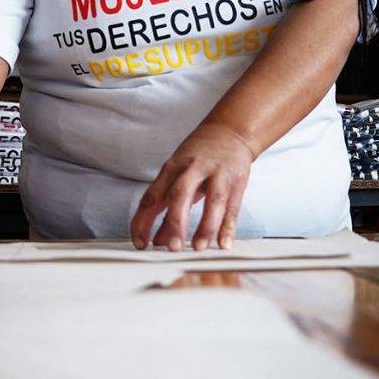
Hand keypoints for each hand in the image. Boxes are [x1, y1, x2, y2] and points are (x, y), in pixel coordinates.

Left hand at [129, 123, 254, 251]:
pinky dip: (229, 226)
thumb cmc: (197, 158)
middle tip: (172, 248)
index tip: (141, 244)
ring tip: (199, 248)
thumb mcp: (176, 177)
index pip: (151, 196)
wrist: (229, 131)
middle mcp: (192, 169)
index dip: (143, 221)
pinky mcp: (237, 180)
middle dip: (175, 222)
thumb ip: (166, 208)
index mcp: (171, 169)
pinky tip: (224, 243)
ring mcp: (217, 173)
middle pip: (180, 195)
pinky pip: (233, 206)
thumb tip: (156, 240)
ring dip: (205, 226)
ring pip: (212, 200)